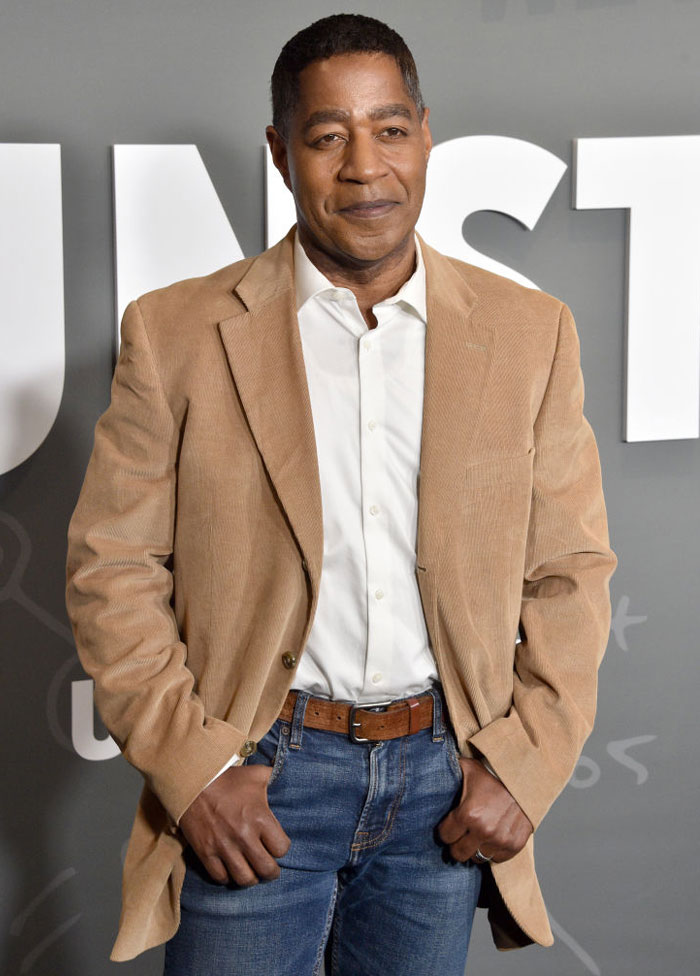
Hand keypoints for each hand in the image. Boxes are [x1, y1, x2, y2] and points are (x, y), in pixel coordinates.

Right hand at [179, 764, 290, 885]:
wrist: (193, 782)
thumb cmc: (228, 779)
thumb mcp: (256, 775)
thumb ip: (275, 778)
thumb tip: (288, 776)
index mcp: (260, 818)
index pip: (282, 849)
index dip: (281, 848)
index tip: (276, 845)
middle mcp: (244, 836)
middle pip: (267, 869)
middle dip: (271, 871)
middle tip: (270, 868)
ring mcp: (224, 847)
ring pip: (245, 879)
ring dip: (251, 877)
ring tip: (252, 872)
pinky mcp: (206, 852)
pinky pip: (220, 877)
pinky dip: (227, 877)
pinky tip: (230, 869)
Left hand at [437, 758, 532, 862]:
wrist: (525, 778)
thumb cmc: (493, 774)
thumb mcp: (467, 768)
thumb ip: (448, 770)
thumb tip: (427, 766)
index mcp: (468, 814)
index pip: (444, 836)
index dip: (445, 830)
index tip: (448, 826)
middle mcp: (483, 830)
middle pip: (458, 853)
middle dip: (456, 844)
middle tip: (460, 835)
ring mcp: (500, 840)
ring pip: (477, 858)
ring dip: (475, 848)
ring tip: (477, 836)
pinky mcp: (514, 845)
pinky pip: (496, 859)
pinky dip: (493, 851)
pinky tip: (492, 837)